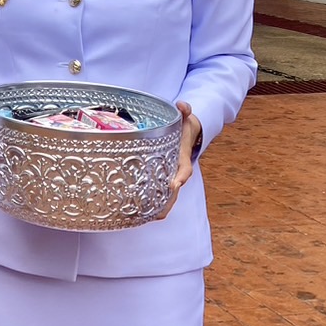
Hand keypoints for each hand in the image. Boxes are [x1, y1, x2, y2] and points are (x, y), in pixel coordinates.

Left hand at [155, 101, 201, 220]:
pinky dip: (152, 203)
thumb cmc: (183, 126)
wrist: (185, 134)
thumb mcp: (185, 117)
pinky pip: (157, 193)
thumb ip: (185, 111)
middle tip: (158, 214)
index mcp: (183, 158)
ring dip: (159, 208)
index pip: (184, 170)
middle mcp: (177, 171)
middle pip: (175, 190)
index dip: (180, 177)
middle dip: (168, 202)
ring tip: (148, 220)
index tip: (175, 184)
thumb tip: (183, 105)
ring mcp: (169, 176)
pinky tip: (139, 214)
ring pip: (166, 196)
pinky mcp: (160, 178)